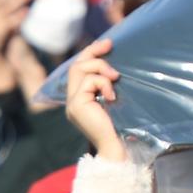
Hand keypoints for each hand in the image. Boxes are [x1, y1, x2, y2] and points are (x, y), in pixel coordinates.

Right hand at [64, 38, 124, 158]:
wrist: (115, 147)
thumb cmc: (120, 127)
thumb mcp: (112, 100)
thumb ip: (107, 86)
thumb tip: (114, 67)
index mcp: (79, 99)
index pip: (78, 69)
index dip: (90, 53)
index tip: (107, 44)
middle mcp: (71, 100)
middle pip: (76, 65)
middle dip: (93, 52)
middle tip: (110, 45)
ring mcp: (72, 103)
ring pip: (81, 69)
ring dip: (101, 68)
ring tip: (116, 78)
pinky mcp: (77, 104)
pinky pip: (89, 82)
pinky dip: (104, 84)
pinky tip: (112, 96)